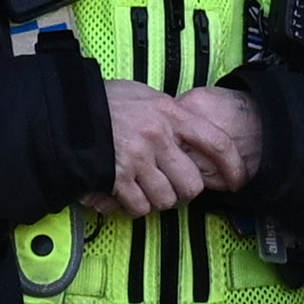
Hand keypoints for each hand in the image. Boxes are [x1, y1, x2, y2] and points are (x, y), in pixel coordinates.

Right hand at [91, 82, 261, 217]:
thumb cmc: (106, 102)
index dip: (233, 166)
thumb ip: (169, 115)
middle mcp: (158, 137)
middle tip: (173, 187)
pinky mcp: (116, 177)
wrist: (66, 111)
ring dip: (158, 200)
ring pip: (166, 200)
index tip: (237, 180)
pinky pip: (140, 207)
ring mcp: (137, 158)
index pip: (217, 142)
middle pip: (192, 184)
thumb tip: (188, 134)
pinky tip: (126, 193)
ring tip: (145, 188)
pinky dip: (134, 206)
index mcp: (170, 114)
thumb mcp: (145, 96)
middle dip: (184, 192)